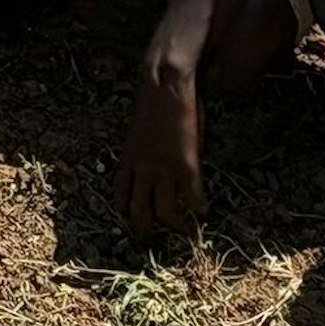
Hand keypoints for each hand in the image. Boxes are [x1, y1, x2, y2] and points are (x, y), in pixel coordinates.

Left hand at [115, 70, 206, 235]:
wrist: (164, 86)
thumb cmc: (152, 103)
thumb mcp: (138, 133)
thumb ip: (142, 155)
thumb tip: (148, 169)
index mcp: (127, 160)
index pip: (121, 194)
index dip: (125, 211)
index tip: (130, 219)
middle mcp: (142, 170)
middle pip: (139, 211)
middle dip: (144, 228)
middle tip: (151, 239)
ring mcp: (164, 170)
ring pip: (166, 213)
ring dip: (175, 226)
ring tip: (183, 232)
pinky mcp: (186, 167)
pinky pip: (193, 198)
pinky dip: (199, 208)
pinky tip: (203, 213)